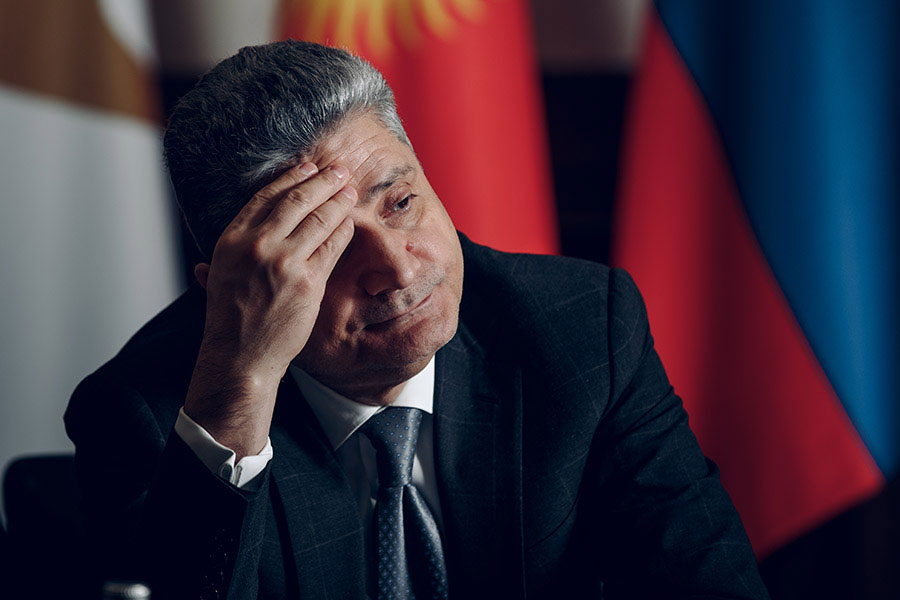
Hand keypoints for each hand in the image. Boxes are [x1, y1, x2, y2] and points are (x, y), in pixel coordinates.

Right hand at [184, 163, 355, 457]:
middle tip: (338, 171)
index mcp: (232, 240)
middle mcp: (257, 246)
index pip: (266, 197)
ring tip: (349, 192)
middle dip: (322, 182)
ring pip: (319, 220)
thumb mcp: (220, 273)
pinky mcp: (308, 282)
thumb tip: (247, 224)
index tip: (308, 167)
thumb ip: (235, 246)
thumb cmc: (231, 316)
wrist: (241, 355)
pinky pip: (332, 247)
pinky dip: (343, 231)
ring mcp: (284, 263)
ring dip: (338, 202)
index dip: (291, 178)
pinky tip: (350, 223)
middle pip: (297, 202)